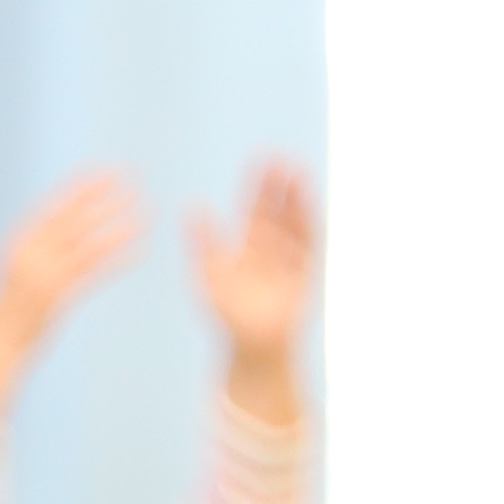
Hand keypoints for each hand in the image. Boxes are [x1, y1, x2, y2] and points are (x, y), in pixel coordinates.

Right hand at [0, 175, 139, 413]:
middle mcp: (27, 252)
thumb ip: (36, 254)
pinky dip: (116, 256)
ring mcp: (40, 272)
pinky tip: (140, 247)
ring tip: (147, 206)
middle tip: (130, 174)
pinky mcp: (54, 295)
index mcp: (18, 243)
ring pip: (84, 238)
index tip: (103, 171)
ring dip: (116, 220)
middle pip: (69, 216)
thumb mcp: (19, 275)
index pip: (52, 208)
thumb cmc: (9, 314)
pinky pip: (91, 271)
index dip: (78, 188)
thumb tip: (55, 236)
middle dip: (100, 193)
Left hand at [187, 163, 318, 394]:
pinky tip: (310, 207)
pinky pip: (309, 246)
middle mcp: (272, 248)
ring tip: (298, 174)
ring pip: (296, 223)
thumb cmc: (229, 314)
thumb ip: (204, 242)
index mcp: (248, 245)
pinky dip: (309, 226)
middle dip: (281, 186)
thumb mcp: (208, 275)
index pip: (256, 208)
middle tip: (282, 157)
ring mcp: (291, 260)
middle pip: (278, 210)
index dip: (259, 185)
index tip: (262, 159)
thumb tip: (193, 206)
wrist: (252, 345)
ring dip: (298, 200)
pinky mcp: (305, 275)